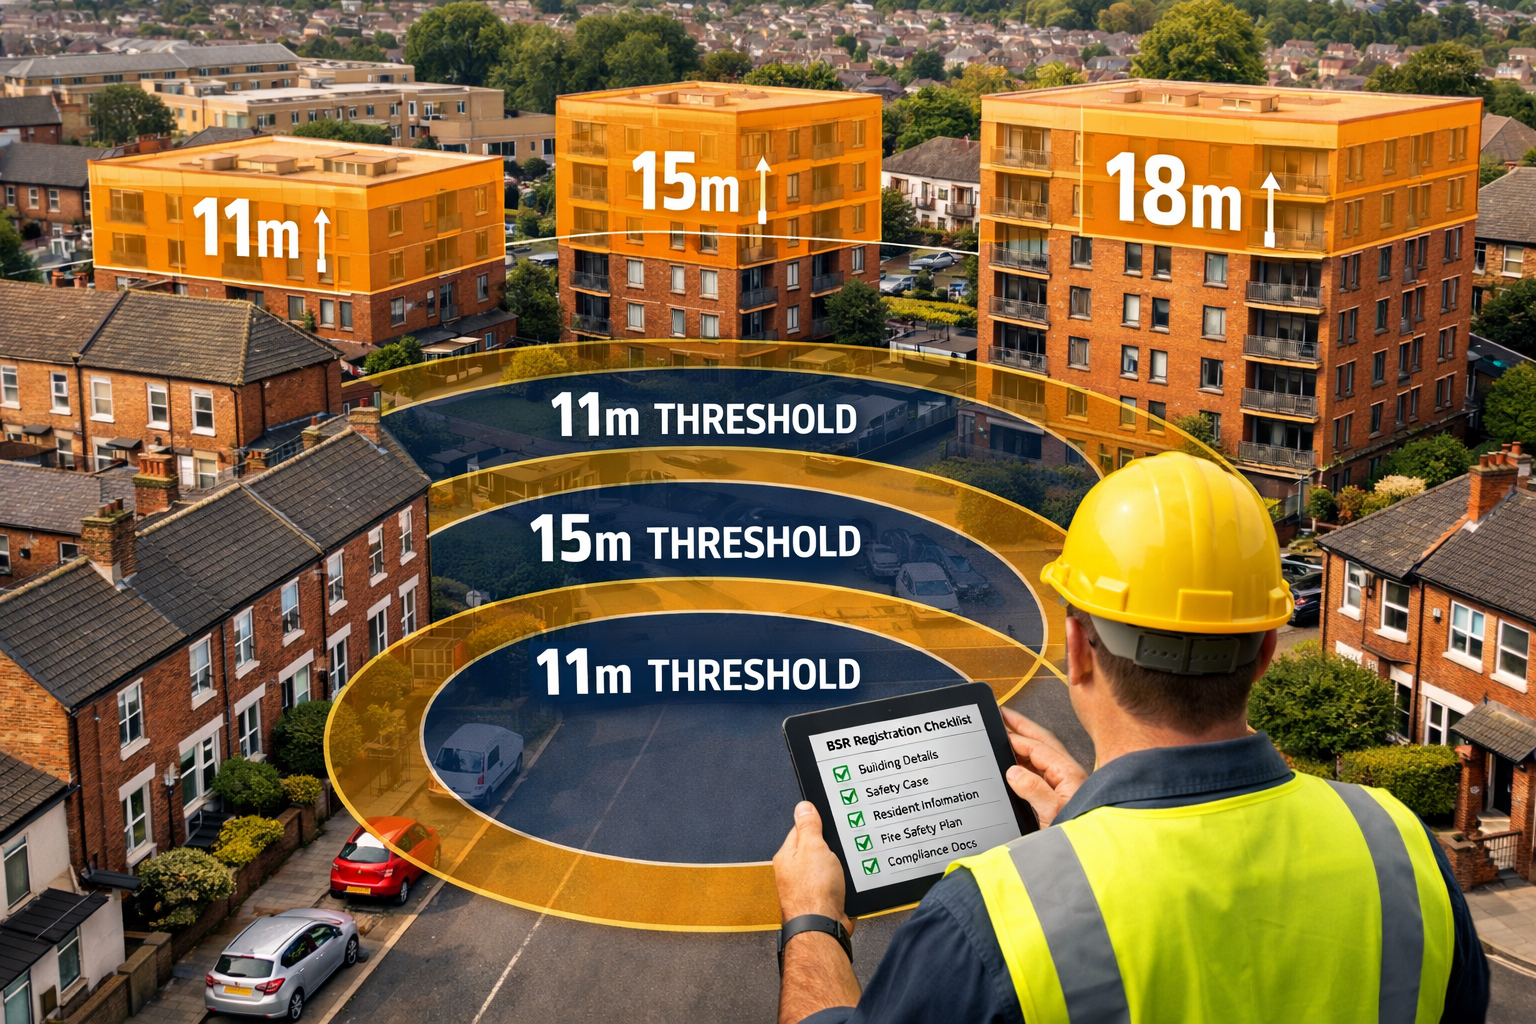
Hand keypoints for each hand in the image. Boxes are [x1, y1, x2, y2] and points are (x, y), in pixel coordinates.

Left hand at [773, 802, 853, 932]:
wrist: (823, 928)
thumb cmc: (813, 893)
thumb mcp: (814, 848)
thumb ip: (809, 826)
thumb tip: (803, 806)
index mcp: (788, 855)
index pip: (801, 828)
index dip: (818, 823)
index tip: (831, 821)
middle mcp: (795, 871)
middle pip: (817, 848)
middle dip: (832, 847)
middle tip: (840, 847)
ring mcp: (809, 886)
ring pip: (830, 866)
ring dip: (840, 867)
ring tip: (844, 868)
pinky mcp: (823, 899)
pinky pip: (837, 883)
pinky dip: (845, 883)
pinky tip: (848, 883)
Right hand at [1001, 707, 1087, 826]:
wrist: (1091, 854)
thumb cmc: (1078, 834)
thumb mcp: (1052, 813)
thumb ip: (1034, 790)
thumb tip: (1014, 771)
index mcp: (1069, 774)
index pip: (1039, 748)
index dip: (1018, 737)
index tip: (999, 728)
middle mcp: (1069, 775)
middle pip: (1044, 742)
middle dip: (1023, 726)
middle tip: (1003, 713)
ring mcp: (1065, 784)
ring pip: (1043, 754)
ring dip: (1024, 741)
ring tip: (1006, 732)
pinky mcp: (1061, 794)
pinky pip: (1041, 769)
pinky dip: (1026, 760)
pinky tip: (1015, 762)